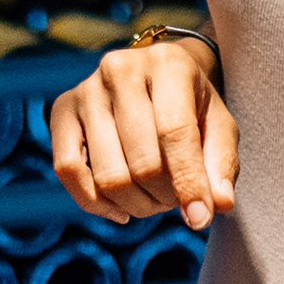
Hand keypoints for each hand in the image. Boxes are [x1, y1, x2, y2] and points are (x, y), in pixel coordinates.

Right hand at [49, 38, 237, 229]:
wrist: (155, 76)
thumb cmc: (192, 105)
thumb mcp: (219, 126)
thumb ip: (221, 164)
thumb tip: (218, 205)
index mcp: (167, 64)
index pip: (175, 132)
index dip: (189, 182)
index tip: (200, 219)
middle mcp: (120, 69)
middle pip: (142, 162)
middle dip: (165, 197)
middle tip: (176, 198)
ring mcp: (86, 89)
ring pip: (108, 175)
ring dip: (136, 205)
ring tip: (154, 198)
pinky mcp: (62, 110)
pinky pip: (68, 170)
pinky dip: (95, 203)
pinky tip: (120, 208)